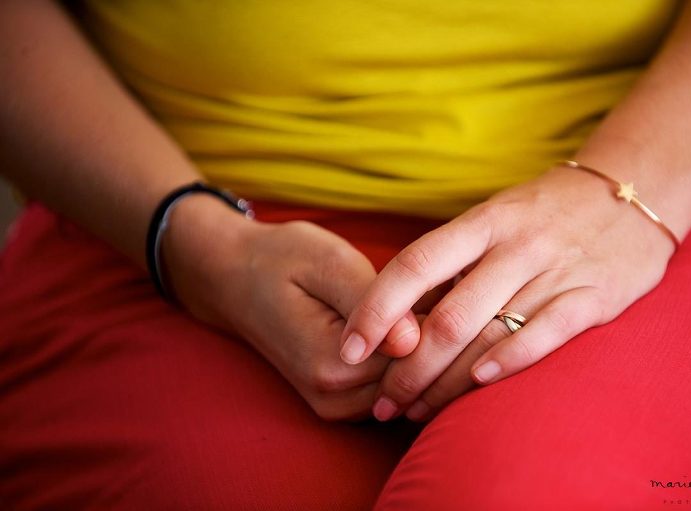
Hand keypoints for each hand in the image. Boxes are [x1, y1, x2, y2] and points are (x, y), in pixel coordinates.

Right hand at [160, 196, 419, 419]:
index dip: (440, 321)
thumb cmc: (284, 260)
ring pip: (409, 388)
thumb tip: (414, 341)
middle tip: (438, 290)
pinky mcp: (340, 403)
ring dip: (422, 351)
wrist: (236, 278)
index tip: (444, 285)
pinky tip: (401, 324)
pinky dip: (405, 362)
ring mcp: (336, 406)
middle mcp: (335, 398)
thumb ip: (372, 304)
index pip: (417, 357)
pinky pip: (391, 390)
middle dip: (435, 340)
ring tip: (418, 302)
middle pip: (417, 379)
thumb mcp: (329, 264)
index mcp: (333, 366)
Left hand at [341, 165, 676, 420]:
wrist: (632, 193)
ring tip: (418, 411)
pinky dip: (512, 359)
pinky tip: (482, 383)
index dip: (376, 310)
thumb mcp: (494, 220)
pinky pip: (548, 331)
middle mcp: (514, 245)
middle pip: (446, 316)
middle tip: (383, 403)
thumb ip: (453, 263)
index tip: (350, 349)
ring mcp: (556, 269)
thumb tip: (398, 316)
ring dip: (446, 382)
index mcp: (482, 222)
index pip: (414, 265)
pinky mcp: (595, 295)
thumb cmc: (545, 214)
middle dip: (407, 369)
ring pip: (488, 333)